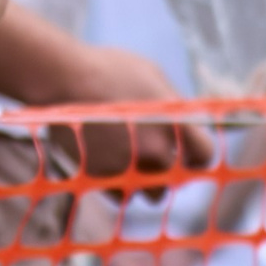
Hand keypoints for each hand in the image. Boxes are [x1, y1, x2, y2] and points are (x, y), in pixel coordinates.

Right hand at [55, 42, 208, 183]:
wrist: (60, 77)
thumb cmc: (107, 69)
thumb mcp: (151, 76)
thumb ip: (173, 103)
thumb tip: (186, 120)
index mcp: (175, 123)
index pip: (204, 155)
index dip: (197, 157)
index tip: (188, 156)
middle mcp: (156, 148)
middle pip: (176, 179)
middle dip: (169, 171)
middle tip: (155, 159)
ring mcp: (129, 165)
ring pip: (152, 193)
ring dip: (147, 183)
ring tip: (134, 166)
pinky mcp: (102, 175)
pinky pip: (122, 196)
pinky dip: (120, 187)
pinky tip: (113, 169)